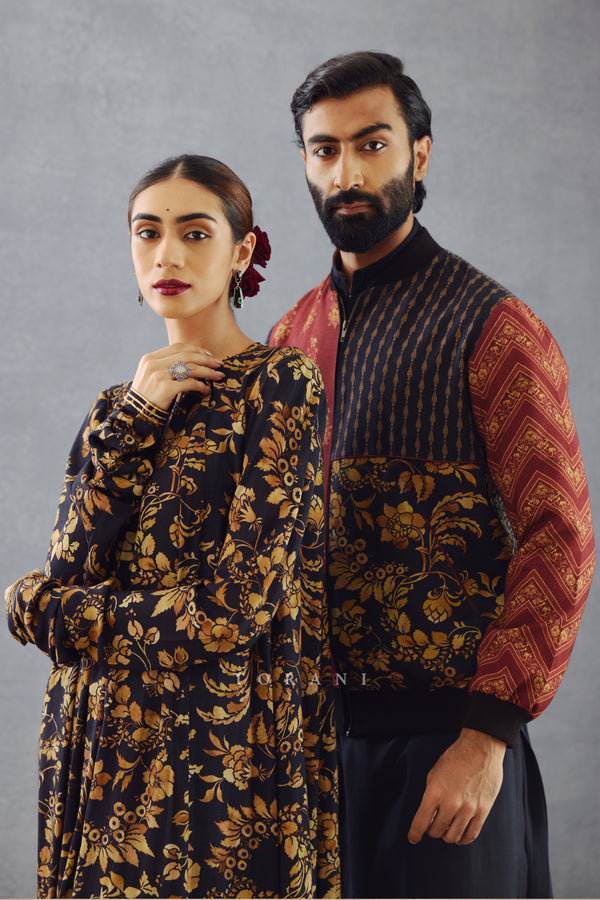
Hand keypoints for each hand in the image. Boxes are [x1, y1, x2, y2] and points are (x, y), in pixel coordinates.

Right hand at [131, 343, 224, 409]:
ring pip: (191, 368)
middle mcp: (153, 364)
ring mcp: (159, 376)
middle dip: (206, 359)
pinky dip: (201, 386)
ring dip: (208, 372)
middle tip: (219, 364)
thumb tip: (191, 361)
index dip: (196, 349)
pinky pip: (190, 384)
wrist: (136, 415)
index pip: (177, 347)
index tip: (208, 355)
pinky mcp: (165, 389)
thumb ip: (164, 366)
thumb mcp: (150, 376)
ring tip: (219, 376)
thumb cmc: (147, 397)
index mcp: (150, 358)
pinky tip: (207, 390)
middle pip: (187, 355)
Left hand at [407, 728, 505, 844]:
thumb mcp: (434, 773)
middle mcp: (451, 803)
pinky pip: (471, 835)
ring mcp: (468, 808)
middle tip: (433, 824)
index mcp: (435, 792)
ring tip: (446, 827)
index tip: (413, 838)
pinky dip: (462, 839)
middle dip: (432, 830)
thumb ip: (430, 795)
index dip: (415, 834)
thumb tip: (429, 816)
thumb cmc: (455, 759)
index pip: (421, 822)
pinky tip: (459, 834)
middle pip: (436, 831)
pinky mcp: (482, 811)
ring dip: (447, 835)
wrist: (481, 749)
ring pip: (453, 837)